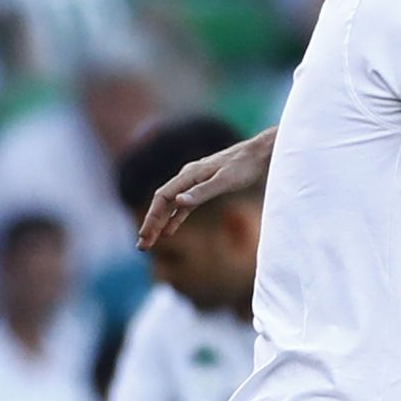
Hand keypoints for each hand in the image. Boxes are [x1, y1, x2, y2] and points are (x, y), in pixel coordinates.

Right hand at [137, 131, 271, 249]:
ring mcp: (194, 183)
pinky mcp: (204, 188)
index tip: (144, 236)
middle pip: (162, 203)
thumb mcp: (225, 181)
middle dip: (151, 224)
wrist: (259, 154)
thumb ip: (202, 192)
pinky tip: (169, 232)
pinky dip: (175, 219)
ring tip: (149, 242)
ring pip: (171, 206)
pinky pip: (184, 207)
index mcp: (189, 175)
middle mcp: (187, 177)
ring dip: (160, 224)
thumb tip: (178, 201)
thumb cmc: (244, 167)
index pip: (162, 198)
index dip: (152, 217)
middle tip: (141, 246)